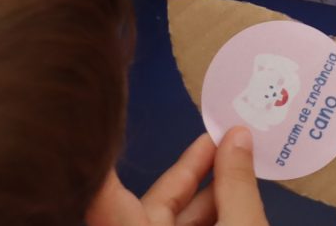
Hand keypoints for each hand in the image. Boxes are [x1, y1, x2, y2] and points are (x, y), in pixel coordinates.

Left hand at [85, 129, 270, 225]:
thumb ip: (237, 184)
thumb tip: (237, 137)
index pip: (104, 197)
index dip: (100, 162)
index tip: (98, 119)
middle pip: (153, 205)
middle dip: (191, 172)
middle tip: (220, 141)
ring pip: (169, 223)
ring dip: (204, 198)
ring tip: (237, 168)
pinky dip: (207, 219)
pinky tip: (233, 203)